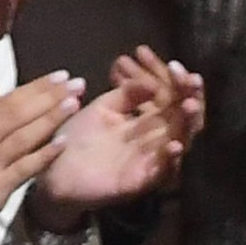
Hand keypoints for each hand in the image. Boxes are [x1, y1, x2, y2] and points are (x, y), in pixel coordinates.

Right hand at [0, 74, 77, 244]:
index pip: (2, 102)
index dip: (32, 88)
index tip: (57, 75)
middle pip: (15, 113)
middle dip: (47, 96)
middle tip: (75, 81)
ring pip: (22, 135)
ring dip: (50, 118)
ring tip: (74, 101)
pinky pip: (23, 168)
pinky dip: (44, 154)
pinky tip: (64, 143)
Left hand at [28, 46, 203, 225]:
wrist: (53, 167)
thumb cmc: (78, 137)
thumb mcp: (102, 108)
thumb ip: (126, 95)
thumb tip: (150, 83)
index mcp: (147, 120)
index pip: (171, 99)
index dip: (177, 83)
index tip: (175, 65)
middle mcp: (156, 139)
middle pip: (183, 117)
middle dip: (191, 98)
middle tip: (192, 80)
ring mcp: (152, 160)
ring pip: (180, 141)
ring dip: (187, 124)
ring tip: (190, 105)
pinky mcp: (142, 180)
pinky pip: (162, 171)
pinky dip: (170, 158)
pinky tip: (174, 144)